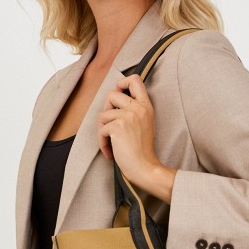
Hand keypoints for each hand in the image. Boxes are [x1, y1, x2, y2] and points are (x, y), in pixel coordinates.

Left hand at [98, 74, 176, 202]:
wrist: (145, 168)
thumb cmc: (142, 151)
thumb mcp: (144, 124)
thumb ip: (134, 110)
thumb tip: (113, 102)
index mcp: (146, 106)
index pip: (135, 80)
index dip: (122, 83)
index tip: (119, 94)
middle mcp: (138, 108)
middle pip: (111, 94)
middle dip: (106, 109)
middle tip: (110, 125)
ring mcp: (128, 116)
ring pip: (103, 114)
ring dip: (103, 131)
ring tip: (112, 143)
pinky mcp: (117, 126)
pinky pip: (101, 129)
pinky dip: (103, 142)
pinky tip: (111, 151)